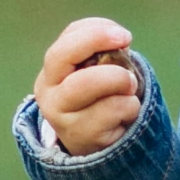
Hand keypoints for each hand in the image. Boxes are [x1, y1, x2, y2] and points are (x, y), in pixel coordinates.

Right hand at [34, 16, 142, 157]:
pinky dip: (130, 106)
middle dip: (99, 45)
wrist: (95, 146)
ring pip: (87, 82)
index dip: (94, 32)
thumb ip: (102, 54)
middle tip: (127, 51)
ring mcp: (61, 116)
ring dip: (120, 79)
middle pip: (64, 56)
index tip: (124, 36)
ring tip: (130, 88)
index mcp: (51, 72)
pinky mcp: (80, 135)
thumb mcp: (96, 74)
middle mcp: (49, 92)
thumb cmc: (100, 101)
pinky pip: (112, 109)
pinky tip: (126, 114)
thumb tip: (121, 41)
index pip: (65, 42)